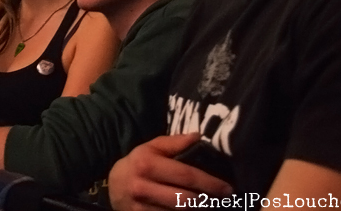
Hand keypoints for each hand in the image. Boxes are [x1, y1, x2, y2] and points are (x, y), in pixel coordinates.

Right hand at [108, 133, 232, 210]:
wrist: (113, 186)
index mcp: (147, 164)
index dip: (209, 183)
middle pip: (184, 199)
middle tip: (223, 199)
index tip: (227, 188)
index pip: (185, 176)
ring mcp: (140, 207)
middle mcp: (142, 186)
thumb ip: (175, 142)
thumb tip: (199, 137)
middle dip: (208, 201)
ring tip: (211, 206)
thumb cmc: (138, 163)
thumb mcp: (151, 147)